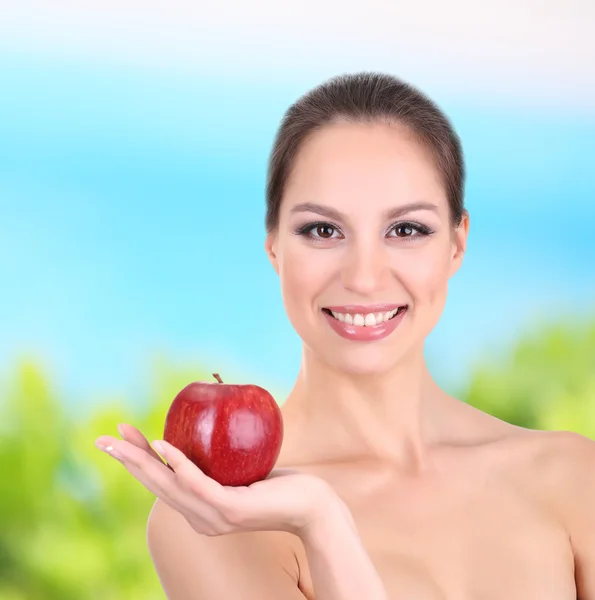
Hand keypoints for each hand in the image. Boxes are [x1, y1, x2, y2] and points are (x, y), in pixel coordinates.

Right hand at [94, 423, 338, 537]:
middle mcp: (200, 516)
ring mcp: (214, 516)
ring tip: (121, 440)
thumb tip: (211, 426)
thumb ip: (222, 460)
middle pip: (155, 484)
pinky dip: (178, 464)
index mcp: (199, 508)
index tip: (121, 435)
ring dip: (142, 460)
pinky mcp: (231, 510)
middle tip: (101, 439)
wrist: (312, 506)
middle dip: (127, 460)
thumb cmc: (280, 485)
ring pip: (168, 484)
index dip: (138, 459)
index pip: (161, 481)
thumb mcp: (243, 471)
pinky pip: (199, 484)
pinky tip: (163, 445)